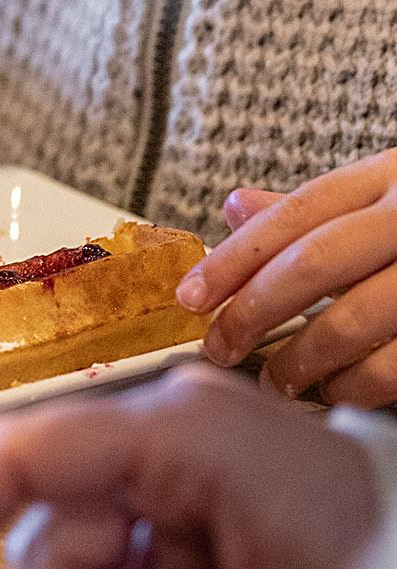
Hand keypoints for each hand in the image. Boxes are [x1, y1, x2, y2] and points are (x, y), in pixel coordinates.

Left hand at [179, 154, 396, 405]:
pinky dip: (357, 386)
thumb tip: (235, 207)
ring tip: (277, 380)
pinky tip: (337, 392)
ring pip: (354, 320)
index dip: (236, 256)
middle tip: (218, 346)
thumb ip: (319, 210)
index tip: (192, 295)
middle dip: (253, 312)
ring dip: (302, 360)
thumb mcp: (390, 194)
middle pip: (314, 264)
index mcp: (394, 176)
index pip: (298, 213)